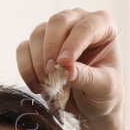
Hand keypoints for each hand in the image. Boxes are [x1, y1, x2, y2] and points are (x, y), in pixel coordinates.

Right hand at [15, 8, 123, 129]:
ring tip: (48, 84)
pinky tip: (37, 85)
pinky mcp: (38, 45)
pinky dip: (26, 68)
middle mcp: (78, 22)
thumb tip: (67, 70)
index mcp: (103, 26)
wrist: (92, 107)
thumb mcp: (105, 89)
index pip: (86, 26)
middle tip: (51, 72)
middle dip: (51, 47)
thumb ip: (89, 78)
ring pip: (38, 34)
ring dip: (38, 61)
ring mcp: (56, 32)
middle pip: (58, 21)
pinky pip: (23, 49)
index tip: (65, 64)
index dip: (73, 44)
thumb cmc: (106, 93)